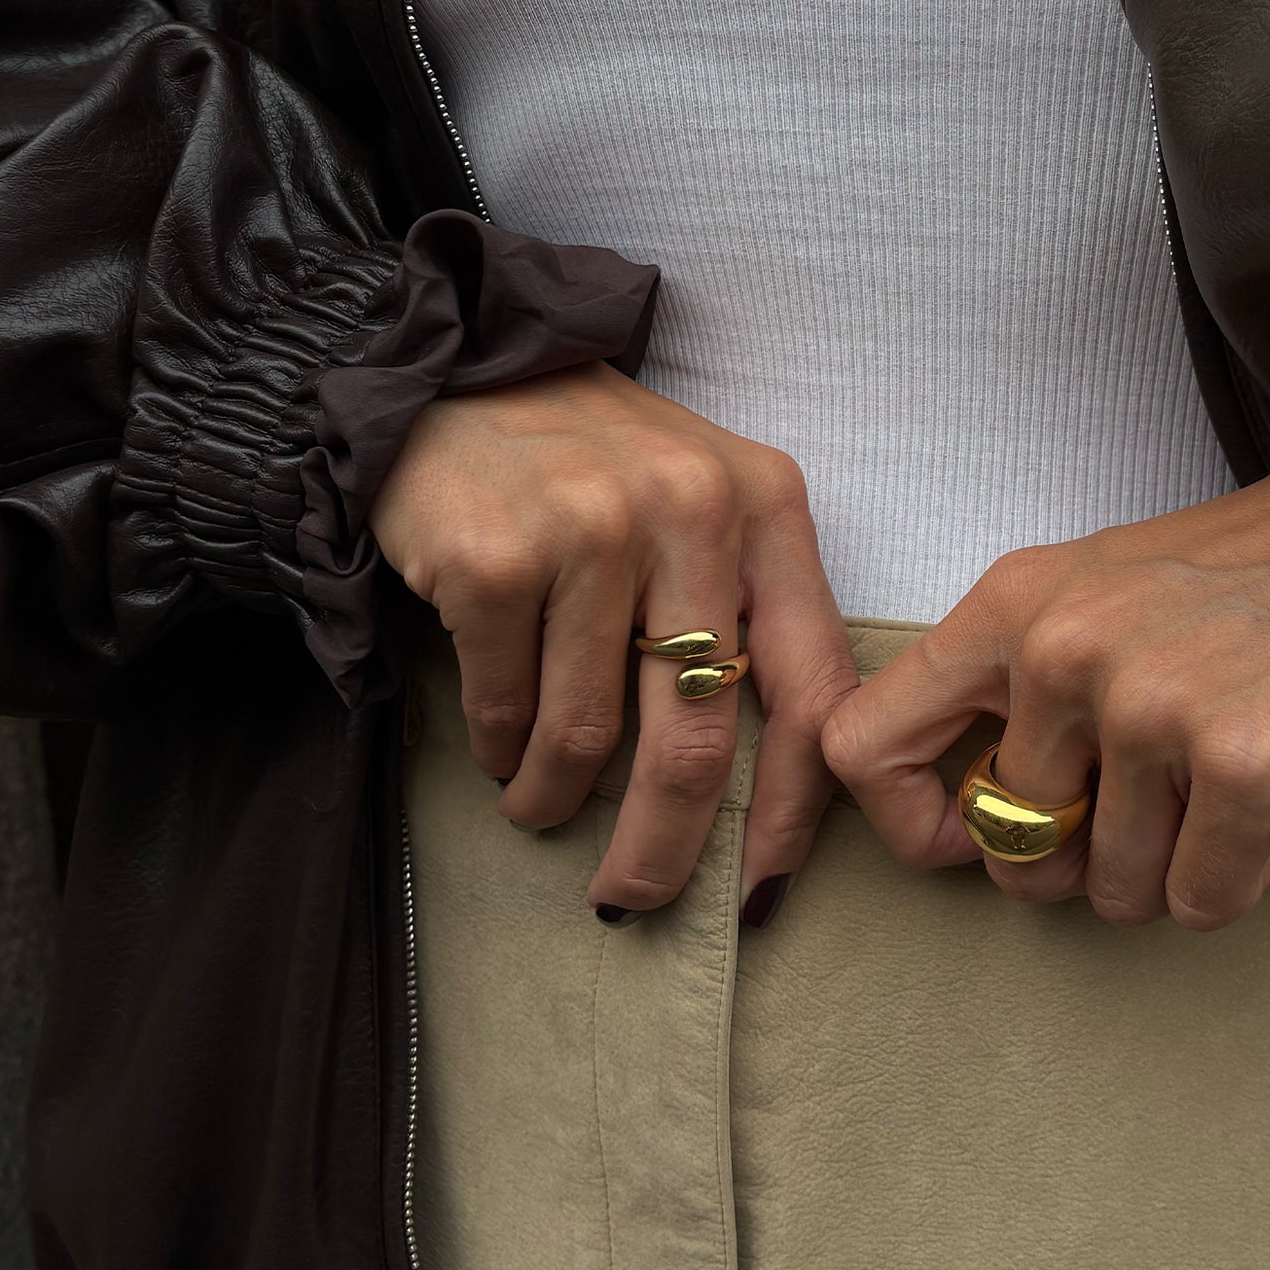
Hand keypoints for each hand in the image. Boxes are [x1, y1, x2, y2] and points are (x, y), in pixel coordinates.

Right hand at [371, 363, 859, 915]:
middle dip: (664, 846)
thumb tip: (759, 789)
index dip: (792, 809)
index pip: (811, 687)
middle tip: (634, 894)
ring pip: (585, 736)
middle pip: (697, 737)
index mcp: (765, 506)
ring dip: (556, 798)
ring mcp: (589, 531)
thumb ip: (750, 610)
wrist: (458, 375)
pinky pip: (504, 707)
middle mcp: (689, 511)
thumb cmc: (596, 462)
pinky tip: (497, 750)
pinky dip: (499, 750)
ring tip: (539, 805)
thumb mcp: (705, 503)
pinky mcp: (494, 556)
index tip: (761, 889)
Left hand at [821, 426, 1269, 930]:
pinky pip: (1200, 903)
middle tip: (1152, 804)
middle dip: (1079, 861)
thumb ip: (1015, 688)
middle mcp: (1063, 651)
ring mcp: (1152, 707)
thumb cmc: (1262, 575)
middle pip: (1011, 849)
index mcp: (1010, 604)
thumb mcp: (1100, 593)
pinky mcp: (1245, 764)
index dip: (913, 825)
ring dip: (1170, 869)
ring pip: (1113, 891)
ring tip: (1224, 780)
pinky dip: (1237, 880)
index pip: (865, 746)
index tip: (972, 841)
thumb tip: (967, 824)